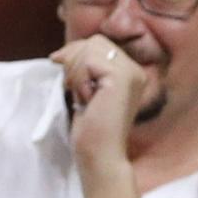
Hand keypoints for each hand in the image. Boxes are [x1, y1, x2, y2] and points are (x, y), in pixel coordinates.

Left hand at [49, 35, 145, 166]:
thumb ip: (82, 69)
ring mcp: (132, 73)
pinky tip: (87, 100)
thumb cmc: (92, 131)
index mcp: (131, 73)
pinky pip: (89, 61)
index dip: (76, 52)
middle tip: (71, 87)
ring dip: (76, 72)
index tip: (61, 67)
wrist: (100, 156)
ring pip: (91, 48)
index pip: (99, 44)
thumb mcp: (86, 91)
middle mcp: (136, 70)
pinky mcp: (121, 78)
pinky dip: (80, 79)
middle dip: (75, 59)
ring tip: (82, 96)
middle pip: (95, 41)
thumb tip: (60, 52)